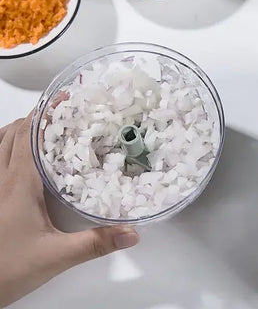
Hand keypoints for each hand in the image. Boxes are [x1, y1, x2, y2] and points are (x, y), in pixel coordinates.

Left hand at [0, 114, 138, 306]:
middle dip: (37, 117)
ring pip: (0, 142)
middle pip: (13, 133)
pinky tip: (21, 153)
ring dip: (20, 129)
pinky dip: (6, 145)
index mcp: (19, 185)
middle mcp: (1, 179)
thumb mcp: (56, 256)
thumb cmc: (8, 269)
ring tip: (45, 127)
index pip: (29, 137)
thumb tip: (131, 232)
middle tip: (63, 113)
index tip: (64, 100)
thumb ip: (95, 243)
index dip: (45, 114)